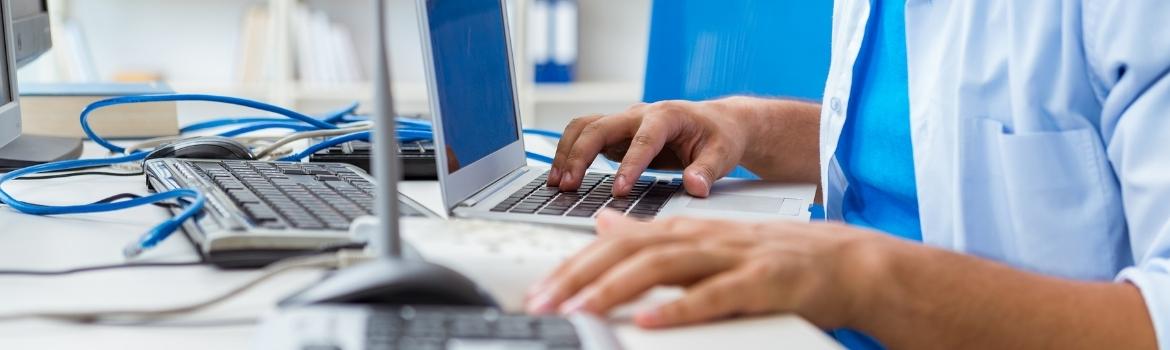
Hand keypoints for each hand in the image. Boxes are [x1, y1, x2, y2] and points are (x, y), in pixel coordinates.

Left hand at [525, 211, 887, 328]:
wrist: (846, 260)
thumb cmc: (773, 257)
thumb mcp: (705, 240)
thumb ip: (651, 234)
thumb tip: (602, 225)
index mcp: (684, 229)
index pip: (615, 243)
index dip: (573, 264)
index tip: (539, 291)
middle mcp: (702, 237)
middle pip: (629, 250)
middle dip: (580, 275)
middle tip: (543, 302)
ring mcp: (732, 256)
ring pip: (664, 266)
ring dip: (615, 288)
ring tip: (580, 309)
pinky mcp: (762, 281)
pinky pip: (715, 294)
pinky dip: (679, 307)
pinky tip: (648, 321)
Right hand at [547, 99, 755, 196]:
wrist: (718, 123)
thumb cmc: (720, 137)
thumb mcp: (723, 154)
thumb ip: (707, 171)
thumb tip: (695, 187)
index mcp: (667, 116)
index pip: (643, 140)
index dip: (629, 165)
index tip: (619, 191)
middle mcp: (640, 114)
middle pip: (600, 127)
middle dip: (581, 155)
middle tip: (569, 186)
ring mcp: (625, 123)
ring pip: (584, 127)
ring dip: (567, 153)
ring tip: (557, 184)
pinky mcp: (617, 135)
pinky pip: (585, 137)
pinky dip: (569, 153)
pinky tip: (562, 178)